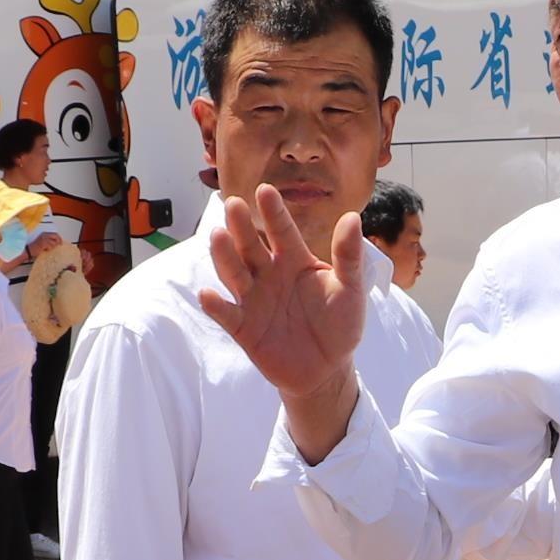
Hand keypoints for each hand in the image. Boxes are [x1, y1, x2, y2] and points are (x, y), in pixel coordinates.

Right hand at [193, 182, 367, 458]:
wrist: (326, 369)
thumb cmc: (340, 324)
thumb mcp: (350, 289)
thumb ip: (348, 257)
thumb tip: (353, 217)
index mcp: (295, 260)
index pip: (282, 232)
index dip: (273, 213)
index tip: (264, 190)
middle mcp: (269, 275)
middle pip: (251, 247)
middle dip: (241, 227)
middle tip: (233, 204)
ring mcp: (254, 300)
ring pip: (234, 274)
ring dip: (224, 257)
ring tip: (217, 236)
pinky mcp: (243, 328)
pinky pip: (227, 314)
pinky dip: (216, 306)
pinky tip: (206, 294)